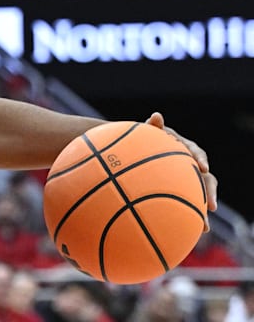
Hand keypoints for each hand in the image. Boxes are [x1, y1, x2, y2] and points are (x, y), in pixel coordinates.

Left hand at [145, 112, 217, 228]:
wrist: (135, 149)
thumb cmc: (141, 139)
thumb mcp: (146, 132)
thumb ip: (153, 126)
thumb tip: (156, 115)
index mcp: (184, 149)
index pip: (196, 153)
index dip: (201, 159)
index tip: (203, 167)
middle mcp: (190, 165)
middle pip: (206, 179)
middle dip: (210, 193)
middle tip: (212, 206)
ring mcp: (187, 179)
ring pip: (200, 196)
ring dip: (202, 211)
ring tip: (204, 227)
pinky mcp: (180, 191)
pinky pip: (187, 204)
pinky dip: (187, 217)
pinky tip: (186, 232)